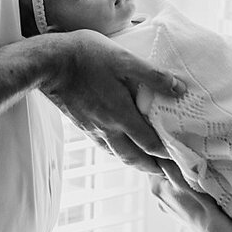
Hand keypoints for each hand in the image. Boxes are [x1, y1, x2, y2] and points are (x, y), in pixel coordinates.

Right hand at [39, 32, 184, 169]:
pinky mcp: (82, 124)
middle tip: (168, 175)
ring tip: (148, 165)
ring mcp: (92, 128)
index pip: (149, 144)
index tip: (182, 162)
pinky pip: (104, 146)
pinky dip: (118, 152)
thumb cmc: (88, 57)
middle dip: (152, 168)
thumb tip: (179, 89)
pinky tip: (121, 147)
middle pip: (133, 157)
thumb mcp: (126, 60)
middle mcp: (107, 128)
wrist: (49, 62)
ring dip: (135, 162)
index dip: (167, 156)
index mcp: (121, 115)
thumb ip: (153, 76)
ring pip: (117, 154)